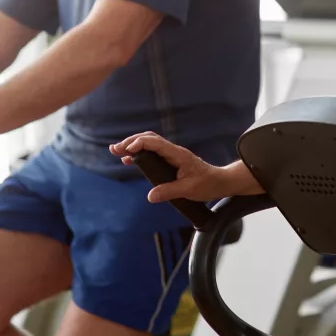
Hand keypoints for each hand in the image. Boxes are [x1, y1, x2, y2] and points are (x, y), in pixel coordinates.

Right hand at [110, 132, 241, 202]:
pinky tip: (130, 159)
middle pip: (149, 139)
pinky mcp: (172, 161)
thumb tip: (150, 196)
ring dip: (134, 145)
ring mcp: (172, 155)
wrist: (220, 182)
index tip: (128, 151)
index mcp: (177, 154)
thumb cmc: (208, 184)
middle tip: (114, 149)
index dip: (140, 144)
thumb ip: (169, 192)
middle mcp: (173, 151)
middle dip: (131, 142)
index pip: (155, 143)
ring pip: (150, 144)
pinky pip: (153, 152)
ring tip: (117, 152)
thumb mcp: (188, 190)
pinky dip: (140, 153)